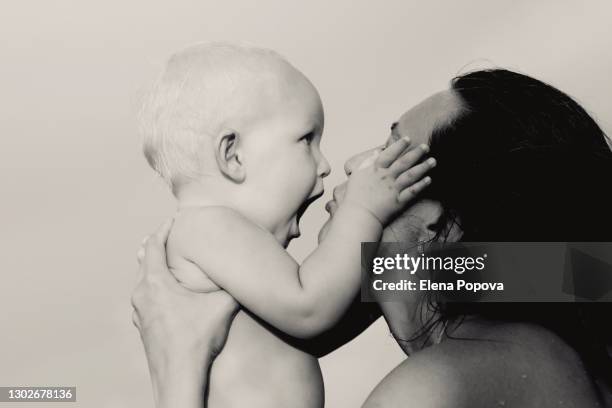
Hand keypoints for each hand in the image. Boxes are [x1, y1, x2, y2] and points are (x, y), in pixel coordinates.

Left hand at [132, 219, 238, 406]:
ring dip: (154, 267)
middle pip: (145, 260)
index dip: (164, 229)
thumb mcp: (221, 307)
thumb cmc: (197, 341)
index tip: (174, 219)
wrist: (178, 377)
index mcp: (155, 283)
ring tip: (165, 259)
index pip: (155, 245)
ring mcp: (139, 313)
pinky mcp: (143, 327)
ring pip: (142, 281)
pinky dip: (153, 286)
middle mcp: (142, 295)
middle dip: (157, 244)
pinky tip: (164, 293)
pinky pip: (145, 298)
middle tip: (168, 233)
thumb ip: (232, 285)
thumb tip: (246, 269)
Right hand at [343, 137, 434, 224]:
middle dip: (416, 153)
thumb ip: (368, 161)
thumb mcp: (358, 174)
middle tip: (426, 147)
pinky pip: (412, 192)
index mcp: (376, 170)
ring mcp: (394, 189)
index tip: (408, 139)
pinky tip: (429, 179)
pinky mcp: (399, 201)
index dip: (399, 145)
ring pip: (411, 175)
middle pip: (404, 162)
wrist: (358, 215)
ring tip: (433, 161)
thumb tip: (377, 152)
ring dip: (423, 167)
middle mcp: (386, 177)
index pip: (389, 154)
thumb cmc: (355, 195)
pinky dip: (421, 185)